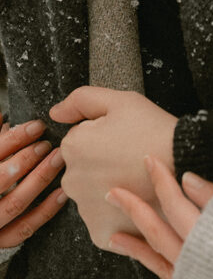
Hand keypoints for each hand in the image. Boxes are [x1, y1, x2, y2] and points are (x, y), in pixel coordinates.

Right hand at [0, 115, 65, 247]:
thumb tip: (0, 117)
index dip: (15, 138)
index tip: (37, 126)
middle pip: (2, 178)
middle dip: (27, 158)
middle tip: (47, 144)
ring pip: (16, 203)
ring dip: (40, 180)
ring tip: (58, 160)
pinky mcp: (2, 240)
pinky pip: (25, 227)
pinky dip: (45, 211)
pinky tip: (62, 193)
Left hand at [49, 87, 176, 249]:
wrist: (185, 163)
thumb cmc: (154, 130)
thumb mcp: (121, 101)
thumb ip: (81, 99)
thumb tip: (55, 112)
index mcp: (73, 147)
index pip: (79, 139)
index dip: (104, 135)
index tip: (123, 138)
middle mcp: (71, 181)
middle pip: (82, 168)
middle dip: (101, 163)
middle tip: (130, 157)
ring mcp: (85, 210)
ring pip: (92, 193)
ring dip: (107, 187)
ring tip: (135, 177)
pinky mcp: (100, 232)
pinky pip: (102, 218)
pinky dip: (115, 212)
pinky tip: (133, 197)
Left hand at [107, 156, 212, 278]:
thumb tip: (187, 179)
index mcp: (206, 236)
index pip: (176, 202)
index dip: (161, 180)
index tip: (148, 160)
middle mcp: (191, 256)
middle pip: (156, 227)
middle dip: (133, 207)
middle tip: (113, 191)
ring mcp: (187, 272)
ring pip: (153, 251)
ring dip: (132, 234)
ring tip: (113, 221)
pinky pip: (158, 268)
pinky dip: (141, 255)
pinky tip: (126, 244)